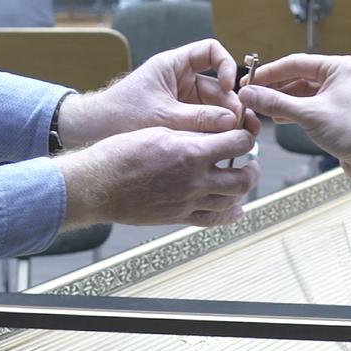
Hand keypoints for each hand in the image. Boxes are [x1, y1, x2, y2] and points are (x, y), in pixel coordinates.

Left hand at [56, 38, 256, 147]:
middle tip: (246, 126)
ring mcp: (181, 101)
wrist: (91, 133)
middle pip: (219, 85)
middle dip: (233, 104)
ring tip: (241, 140)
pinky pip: (204, 123)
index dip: (226, 65)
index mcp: (173, 66)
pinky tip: (224, 147)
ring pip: (215, 107)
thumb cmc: (119, 116)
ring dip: (228, 122)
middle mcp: (180, 80)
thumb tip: (233, 123)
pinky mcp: (179, 120)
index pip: (211, 51)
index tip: (230, 87)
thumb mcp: (161, 117)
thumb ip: (198, 119)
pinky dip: (215, 134)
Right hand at [58, 125, 257, 228]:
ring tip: (241, 179)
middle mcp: (195, 180)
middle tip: (250, 160)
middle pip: (243, 178)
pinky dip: (229, 215)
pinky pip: (212, 220)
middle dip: (252, 167)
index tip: (244, 133)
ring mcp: (188, 202)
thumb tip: (216, 134)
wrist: (97, 185)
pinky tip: (235, 209)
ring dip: (241, 189)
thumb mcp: (160, 131)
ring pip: (232, 200)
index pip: (238, 143)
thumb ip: (192, 135)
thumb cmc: (122, 153)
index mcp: (192, 152)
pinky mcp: (178, 217)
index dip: (246, 136)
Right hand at [240, 54, 350, 173]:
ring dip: (281, 100)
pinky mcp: (336, 114)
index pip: (295, 63)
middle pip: (297, 77)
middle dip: (274, 87)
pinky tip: (277, 117)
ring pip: (302, 93)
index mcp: (338, 67)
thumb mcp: (309, 114)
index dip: (269, 73)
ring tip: (259, 107)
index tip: (247, 80)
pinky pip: (309, 107)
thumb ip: (276, 102)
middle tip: (250, 95)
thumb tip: (249, 93)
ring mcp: (338, 96)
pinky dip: (292, 111)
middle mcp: (339, 77)